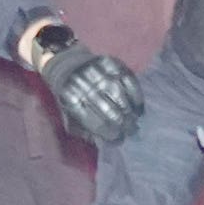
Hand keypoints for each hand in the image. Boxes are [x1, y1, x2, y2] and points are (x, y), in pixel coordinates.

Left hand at [29, 25, 140, 143]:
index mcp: (72, 100)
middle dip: (123, 124)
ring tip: (135, 121)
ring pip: (121, 95)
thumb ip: (85, 130)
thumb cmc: (70, 95)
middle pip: (110, 110)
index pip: (96, 123)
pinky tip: (138, 107)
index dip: (111, 134)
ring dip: (131, 112)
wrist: (65, 62)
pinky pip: (129, 80)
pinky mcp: (111, 62)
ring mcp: (99, 71)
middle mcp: (85, 84)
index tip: (119, 139)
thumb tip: (106, 142)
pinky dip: (136, 95)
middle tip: (131, 131)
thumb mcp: (69, 114)